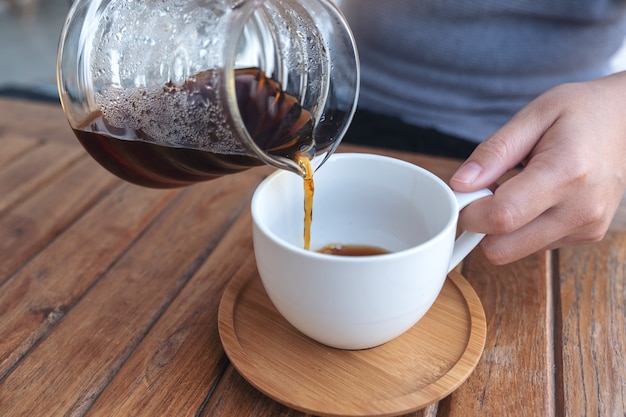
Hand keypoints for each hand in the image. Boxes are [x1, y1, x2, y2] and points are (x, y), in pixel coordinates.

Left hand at [450, 72, 625, 264]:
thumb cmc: (580, 113)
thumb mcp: (533, 116)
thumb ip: (493, 152)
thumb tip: (460, 184)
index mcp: (566, 172)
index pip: (502, 216)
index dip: (469, 212)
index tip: (463, 194)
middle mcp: (581, 208)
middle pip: (503, 248)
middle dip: (481, 226)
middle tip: (485, 193)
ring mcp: (587, 226)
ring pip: (515, 251)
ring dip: (502, 228)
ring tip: (517, 189)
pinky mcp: (588, 235)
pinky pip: (534, 246)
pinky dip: (523, 228)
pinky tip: (536, 199)